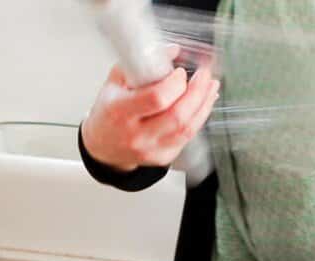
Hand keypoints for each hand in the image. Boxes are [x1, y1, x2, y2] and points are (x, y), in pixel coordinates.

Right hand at [81, 52, 219, 171]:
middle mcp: (137, 135)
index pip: (156, 99)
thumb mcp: (115, 82)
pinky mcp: (164, 156)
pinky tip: (204, 102)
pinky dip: (200, 117)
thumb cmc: (109, 112)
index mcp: (120, 112)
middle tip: (205, 74)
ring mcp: (152, 149)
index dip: (175, 84)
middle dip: (197, 91)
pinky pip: (189, 136)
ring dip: (204, 104)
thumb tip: (172, 50)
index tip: (180, 72)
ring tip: (210, 86)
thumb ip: (141, 63)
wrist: (104, 146)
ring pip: (188, 128)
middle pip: (178, 115)